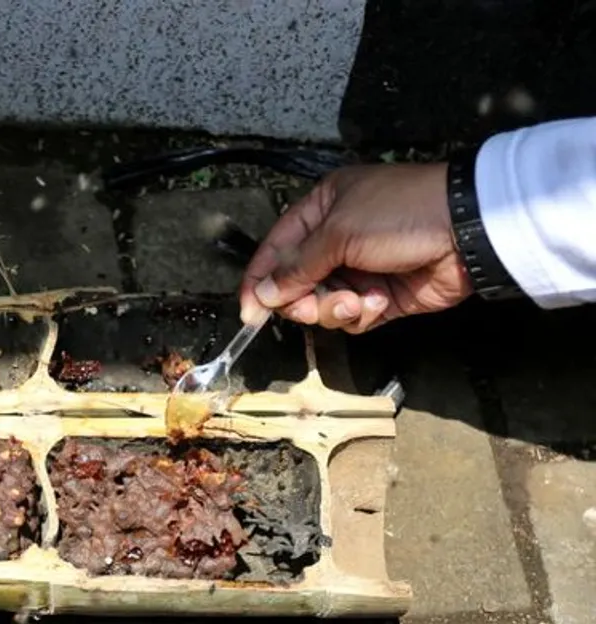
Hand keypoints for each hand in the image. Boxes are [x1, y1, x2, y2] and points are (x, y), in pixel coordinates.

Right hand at [238, 163, 473, 332]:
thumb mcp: (339, 232)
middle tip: (313, 305)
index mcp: (321, 210)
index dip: (259, 281)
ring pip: (322, 305)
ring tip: (359, 301)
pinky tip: (379, 301)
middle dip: (302, 300)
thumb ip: (297, 267)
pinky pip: (352, 317)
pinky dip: (361, 314)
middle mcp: (336, 239)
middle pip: (295, 284)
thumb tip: (263, 294)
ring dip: (335, 308)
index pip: (276, 250)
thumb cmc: (402, 214)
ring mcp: (359, 270)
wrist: (468, 232)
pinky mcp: (381, 297)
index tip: (249, 312)